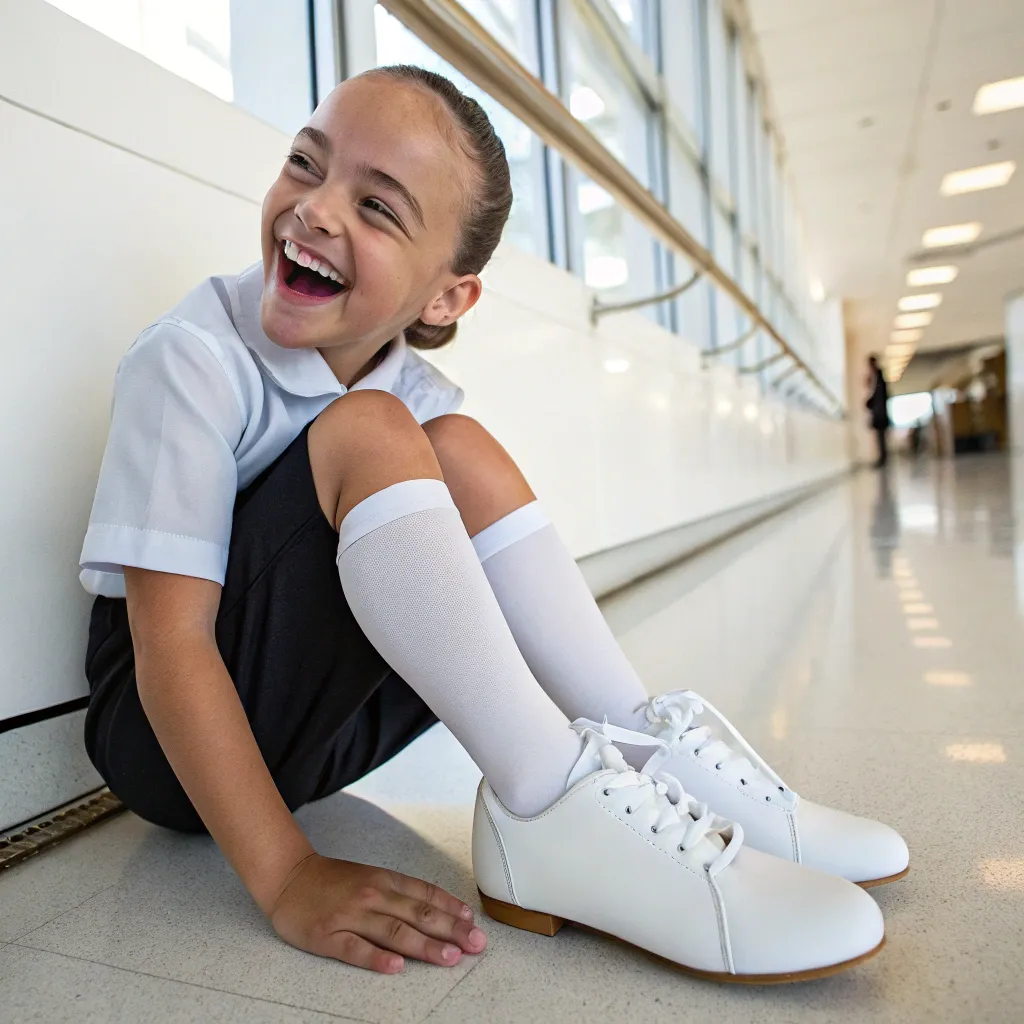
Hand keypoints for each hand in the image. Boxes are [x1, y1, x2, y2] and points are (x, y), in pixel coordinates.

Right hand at [269, 854, 487, 972]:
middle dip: (451, 930)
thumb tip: (440, 910)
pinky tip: (396, 967)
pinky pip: (356, 950)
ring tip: (450, 957)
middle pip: (418, 914)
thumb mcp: (372, 877)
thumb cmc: (334, 881)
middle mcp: (373, 895)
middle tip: (476, 944)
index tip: (473, 924)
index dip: (452, 910)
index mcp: (385, 880)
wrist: (289, 877)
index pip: (426, 894)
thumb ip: (402, 893)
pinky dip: (377, 958)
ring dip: (425, 945)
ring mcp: (351, 916)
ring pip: (394, 932)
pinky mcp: (329, 936)